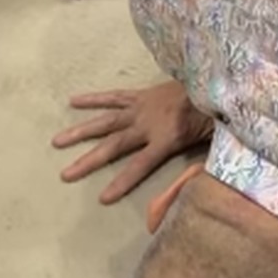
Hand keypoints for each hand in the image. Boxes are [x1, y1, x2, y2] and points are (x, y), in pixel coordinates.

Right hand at [52, 81, 212, 203]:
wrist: (217, 80)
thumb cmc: (219, 115)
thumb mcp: (216, 143)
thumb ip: (206, 163)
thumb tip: (199, 186)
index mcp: (168, 137)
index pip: (140, 165)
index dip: (122, 181)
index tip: (102, 197)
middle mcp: (149, 123)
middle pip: (114, 145)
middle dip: (89, 161)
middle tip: (65, 174)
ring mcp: (142, 107)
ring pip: (107, 121)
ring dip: (81, 131)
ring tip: (57, 141)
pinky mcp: (142, 95)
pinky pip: (115, 96)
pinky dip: (94, 99)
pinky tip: (73, 101)